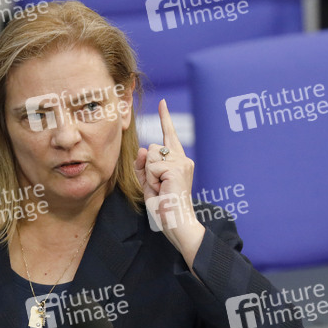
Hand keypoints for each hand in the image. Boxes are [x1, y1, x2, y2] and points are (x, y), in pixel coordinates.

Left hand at [135, 99, 204, 267]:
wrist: (177, 224)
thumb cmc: (165, 208)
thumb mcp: (149, 184)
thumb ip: (144, 166)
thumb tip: (144, 149)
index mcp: (179, 163)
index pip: (169, 137)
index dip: (165, 119)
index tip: (163, 103)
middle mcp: (184, 160)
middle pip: (152, 150)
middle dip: (147, 169)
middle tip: (158, 189)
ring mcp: (182, 163)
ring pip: (151, 157)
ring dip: (149, 176)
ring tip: (161, 190)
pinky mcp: (177, 169)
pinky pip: (152, 168)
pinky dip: (152, 181)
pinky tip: (163, 191)